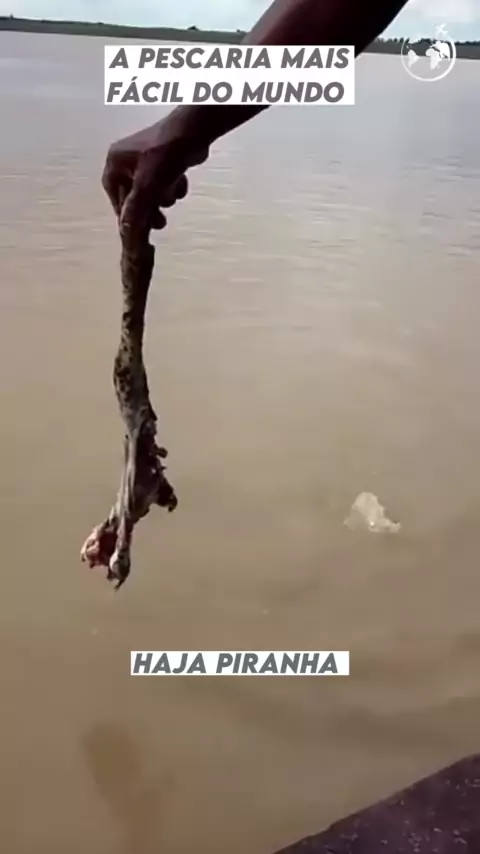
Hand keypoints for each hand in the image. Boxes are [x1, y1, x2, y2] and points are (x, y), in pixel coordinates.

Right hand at [102, 118, 208, 234]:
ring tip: (172, 192)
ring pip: (151, 190)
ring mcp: (146, 158)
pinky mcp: (163, 159)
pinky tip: (181, 180)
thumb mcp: (147, 187)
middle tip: (160, 223)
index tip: (137, 227)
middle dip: (149, 208)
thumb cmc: (165, 153)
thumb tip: (126, 232)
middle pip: (134, 195)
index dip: (126, 213)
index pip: (115, 196)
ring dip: (163, 196)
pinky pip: (164, 181)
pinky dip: (173, 186)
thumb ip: (135, 210)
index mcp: (116, 162)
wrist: (194, 131)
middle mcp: (127, 159)